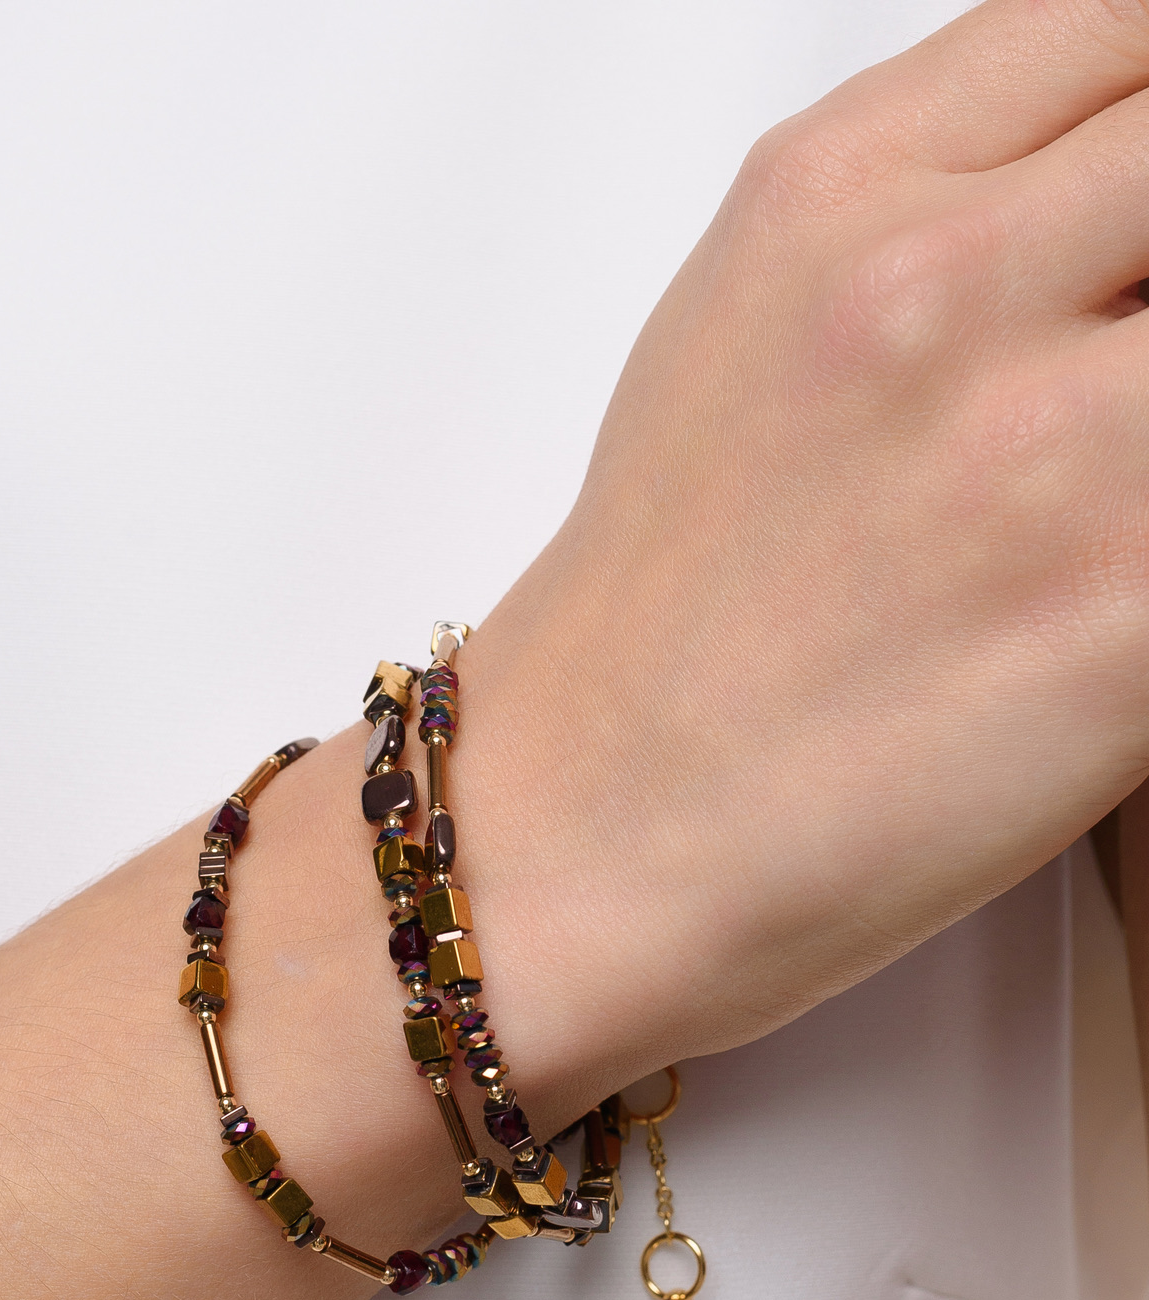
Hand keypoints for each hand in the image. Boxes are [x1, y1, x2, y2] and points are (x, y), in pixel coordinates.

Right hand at [451, 0, 1148, 1103]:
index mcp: (841, 196)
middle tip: (1122, 370)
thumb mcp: (748, 329)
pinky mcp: (1130, 616)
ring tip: (1106, 484)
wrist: (578, 846)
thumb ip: (936, 211)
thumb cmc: (652, 630)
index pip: (1123, 27)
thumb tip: (1097, 194)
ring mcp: (1046, 449)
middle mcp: (939, 289)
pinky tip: (1111, 592)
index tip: (1136, 236)